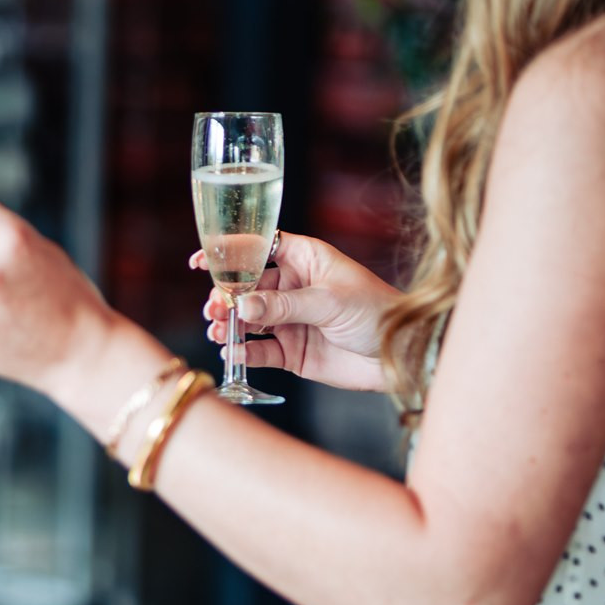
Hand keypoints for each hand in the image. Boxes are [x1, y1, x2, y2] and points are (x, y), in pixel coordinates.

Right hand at [192, 232, 398, 391]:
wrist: (403, 356)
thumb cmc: (378, 313)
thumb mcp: (330, 301)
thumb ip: (284, 305)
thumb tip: (243, 306)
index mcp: (305, 260)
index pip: (259, 248)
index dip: (230, 251)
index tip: (201, 260)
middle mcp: (293, 288)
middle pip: (246, 286)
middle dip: (225, 295)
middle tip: (215, 308)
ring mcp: (290, 320)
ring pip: (247, 319)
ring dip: (229, 323)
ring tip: (218, 330)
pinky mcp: (292, 352)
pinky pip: (259, 350)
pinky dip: (243, 351)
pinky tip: (232, 351)